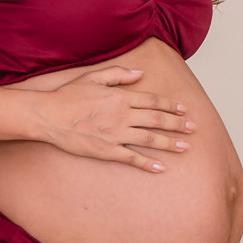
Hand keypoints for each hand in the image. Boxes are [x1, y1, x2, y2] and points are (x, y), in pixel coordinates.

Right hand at [29, 65, 194, 173]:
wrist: (49, 116)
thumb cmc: (69, 96)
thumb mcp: (94, 78)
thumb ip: (119, 75)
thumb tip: (140, 73)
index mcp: (121, 97)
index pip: (153, 100)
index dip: (171, 105)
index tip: (183, 109)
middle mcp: (122, 115)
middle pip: (157, 119)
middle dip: (177, 124)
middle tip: (193, 128)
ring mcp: (116, 134)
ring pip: (150, 139)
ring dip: (170, 143)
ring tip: (185, 147)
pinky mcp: (107, 150)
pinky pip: (132, 158)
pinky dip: (148, 163)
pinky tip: (161, 168)